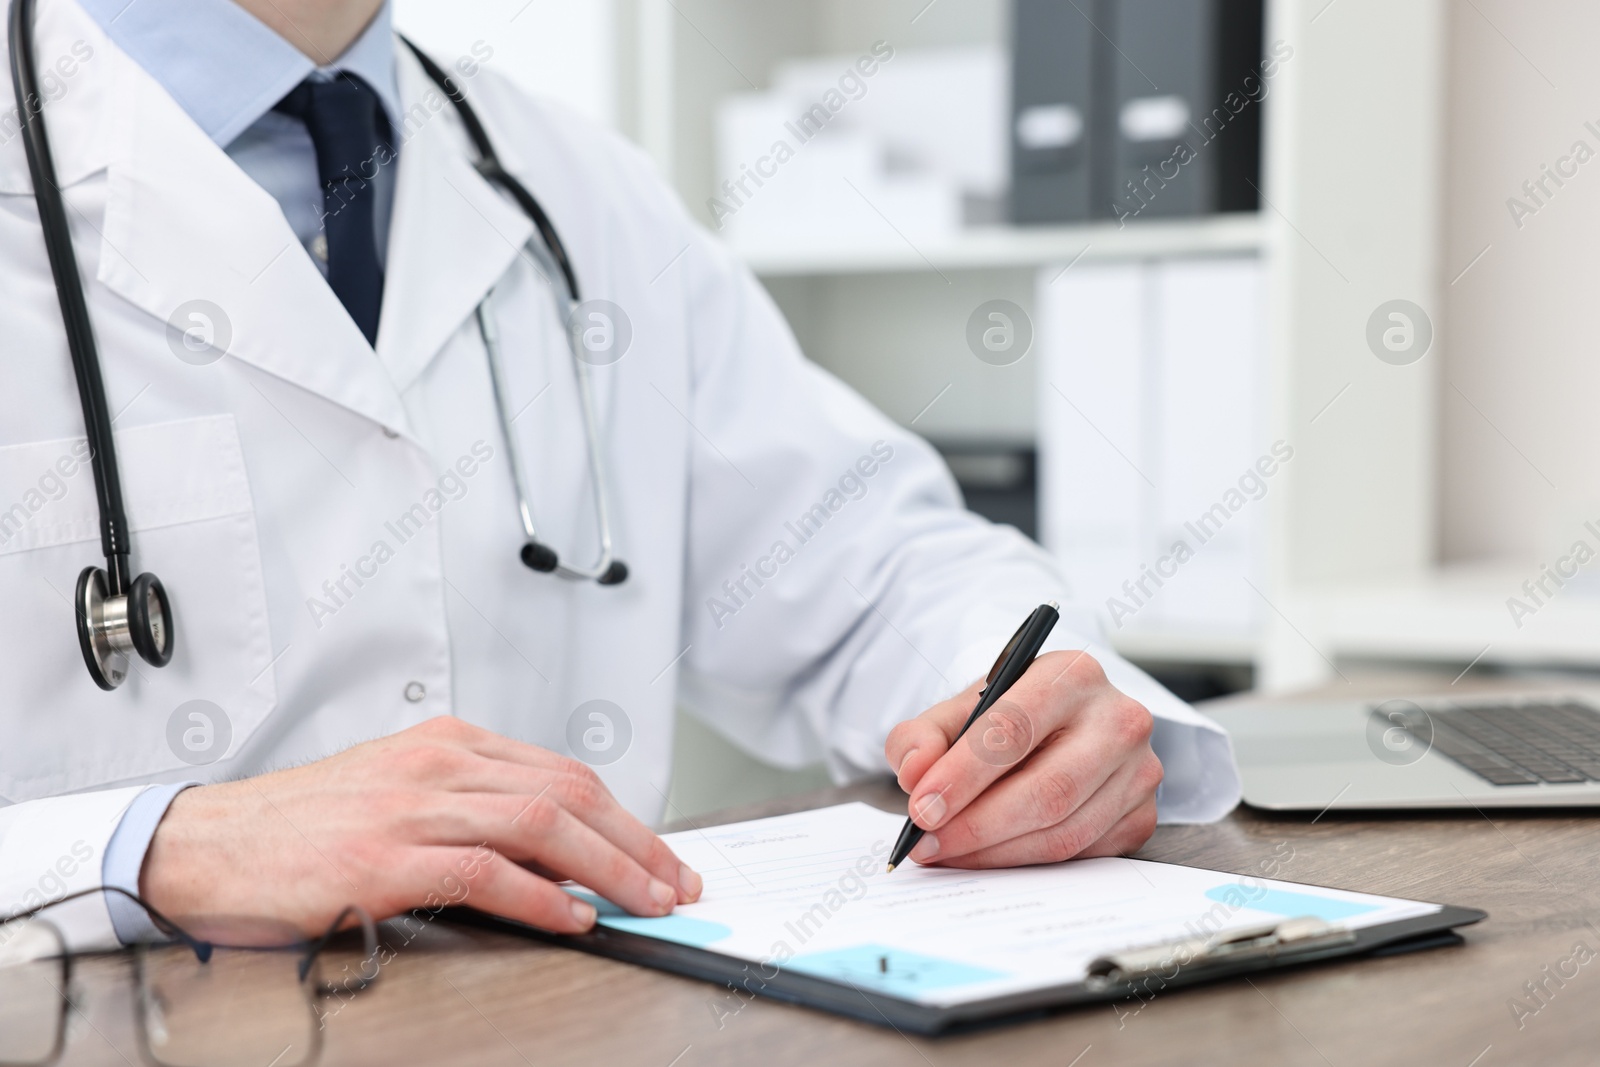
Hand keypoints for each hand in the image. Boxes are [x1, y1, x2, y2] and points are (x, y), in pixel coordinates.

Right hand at [141, 717, 701, 934]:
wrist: (208, 845)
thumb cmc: (302, 827)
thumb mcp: (400, 794)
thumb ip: (474, 809)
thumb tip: (558, 853)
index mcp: (447, 744)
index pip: (563, 772)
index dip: (626, 818)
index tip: (661, 855)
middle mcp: (437, 765)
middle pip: (567, 792)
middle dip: (635, 842)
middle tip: (675, 883)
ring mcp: (411, 808)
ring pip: (540, 824)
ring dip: (607, 869)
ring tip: (644, 903)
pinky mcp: (383, 858)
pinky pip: (484, 871)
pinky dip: (540, 895)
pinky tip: (572, 917)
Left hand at [885, 650, 1161, 867]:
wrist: (1062, 726)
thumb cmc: (1010, 717)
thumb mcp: (960, 709)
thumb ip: (923, 735)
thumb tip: (914, 773)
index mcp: (1072, 674)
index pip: (1015, 728)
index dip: (963, 774)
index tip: (921, 808)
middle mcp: (1118, 718)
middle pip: (1047, 789)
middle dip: (976, 825)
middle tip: (926, 842)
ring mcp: (1139, 771)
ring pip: (1064, 831)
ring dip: (995, 853)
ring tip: (946, 852)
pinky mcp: (1142, 816)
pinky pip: (1080, 855)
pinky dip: (1025, 863)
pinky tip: (987, 856)